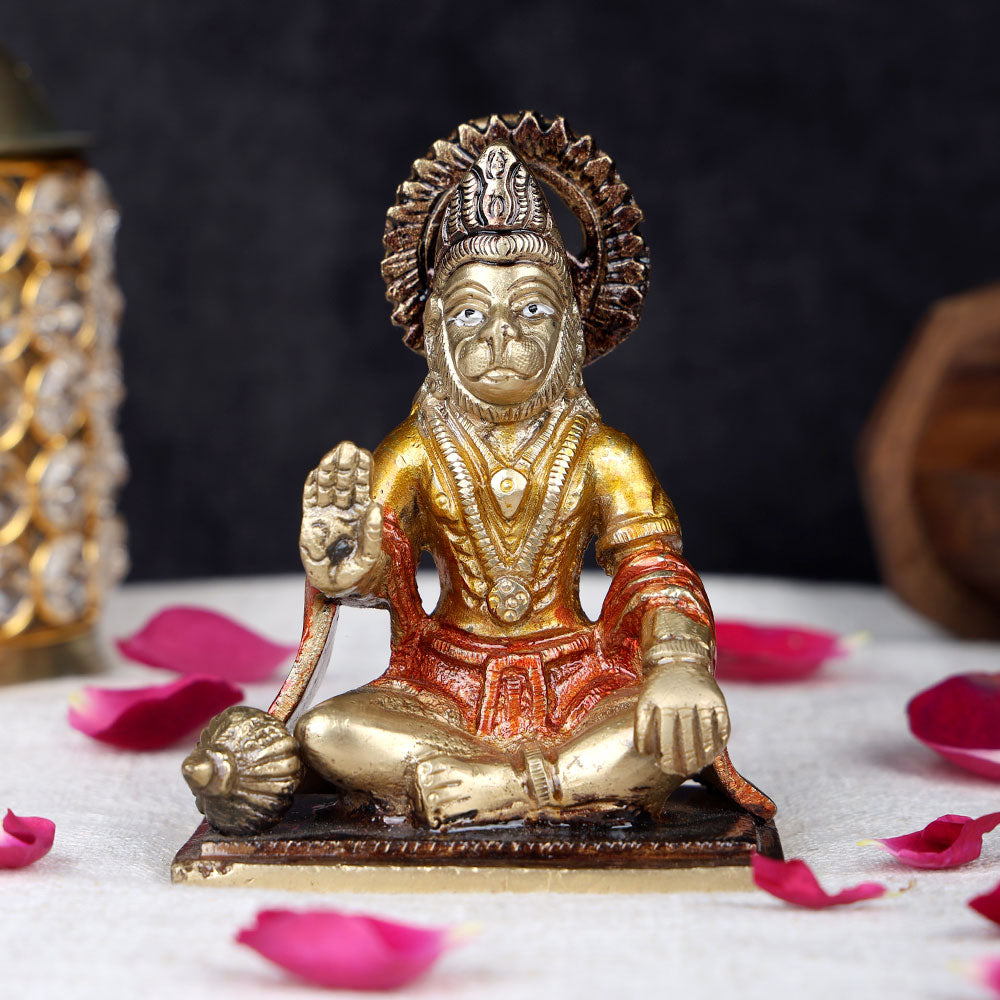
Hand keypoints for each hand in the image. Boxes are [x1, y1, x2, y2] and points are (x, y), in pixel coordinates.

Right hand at [300, 441, 382, 596]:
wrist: (332, 588)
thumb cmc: (355, 576)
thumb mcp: (369, 558)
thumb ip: (373, 534)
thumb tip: (376, 507)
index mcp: (361, 515)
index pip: (361, 487)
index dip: (362, 470)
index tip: (363, 454)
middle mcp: (344, 511)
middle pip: (344, 482)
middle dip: (345, 465)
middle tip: (347, 447)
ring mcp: (326, 514)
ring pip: (327, 487)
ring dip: (328, 471)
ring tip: (331, 456)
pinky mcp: (310, 521)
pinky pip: (310, 499)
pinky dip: (312, 487)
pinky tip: (316, 473)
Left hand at [633, 663, 730, 775]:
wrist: (679, 659)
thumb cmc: (659, 687)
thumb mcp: (645, 700)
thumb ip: (643, 724)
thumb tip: (644, 752)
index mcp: (663, 700)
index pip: (665, 734)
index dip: (666, 753)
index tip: (664, 766)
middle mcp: (683, 699)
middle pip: (687, 735)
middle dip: (685, 757)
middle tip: (682, 771)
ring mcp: (702, 698)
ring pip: (706, 731)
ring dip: (704, 753)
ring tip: (699, 766)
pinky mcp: (717, 697)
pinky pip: (722, 722)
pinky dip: (720, 739)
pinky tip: (715, 751)